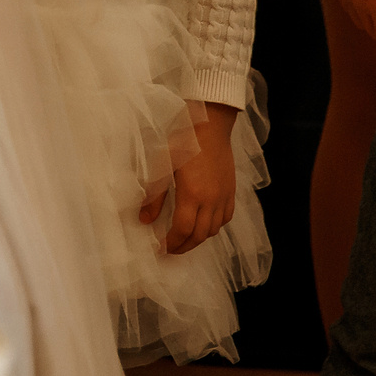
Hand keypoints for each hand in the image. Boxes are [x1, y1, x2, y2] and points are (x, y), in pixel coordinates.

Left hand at [141, 103, 240, 253]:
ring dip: (198, 239)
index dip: (170, 244)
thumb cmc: (183, 142)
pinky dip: (215, 227)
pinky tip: (204, 225)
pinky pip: (226, 218)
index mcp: (192, 195)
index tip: (160, 249)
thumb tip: (144, 220)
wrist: (210, 126)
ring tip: (184, 239)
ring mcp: (224, 197)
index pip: (182, 230)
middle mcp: (211, 200)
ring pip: (214, 230)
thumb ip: (154, 196)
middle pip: (199, 235)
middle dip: (183, 246)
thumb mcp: (162, 167)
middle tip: (170, 250)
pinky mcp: (231, 191)